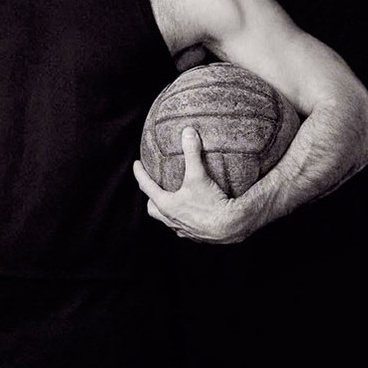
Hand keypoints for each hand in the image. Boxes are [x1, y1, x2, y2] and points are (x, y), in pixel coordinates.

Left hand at [133, 126, 257, 243]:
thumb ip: (192, 153)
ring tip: (173, 200)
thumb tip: (188, 132)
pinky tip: (193, 213)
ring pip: (167, 220)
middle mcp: (170, 219)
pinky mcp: (195, 236)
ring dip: (166, 210)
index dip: (139, 173)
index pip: (146, 186)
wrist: (231, 226)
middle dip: (151, 197)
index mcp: (166, 204)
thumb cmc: (211, 203)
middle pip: (152, 209)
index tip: (136, 164)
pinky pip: (183, 228)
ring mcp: (182, 229)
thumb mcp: (199, 175)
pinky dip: (184, 219)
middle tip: (153, 187)